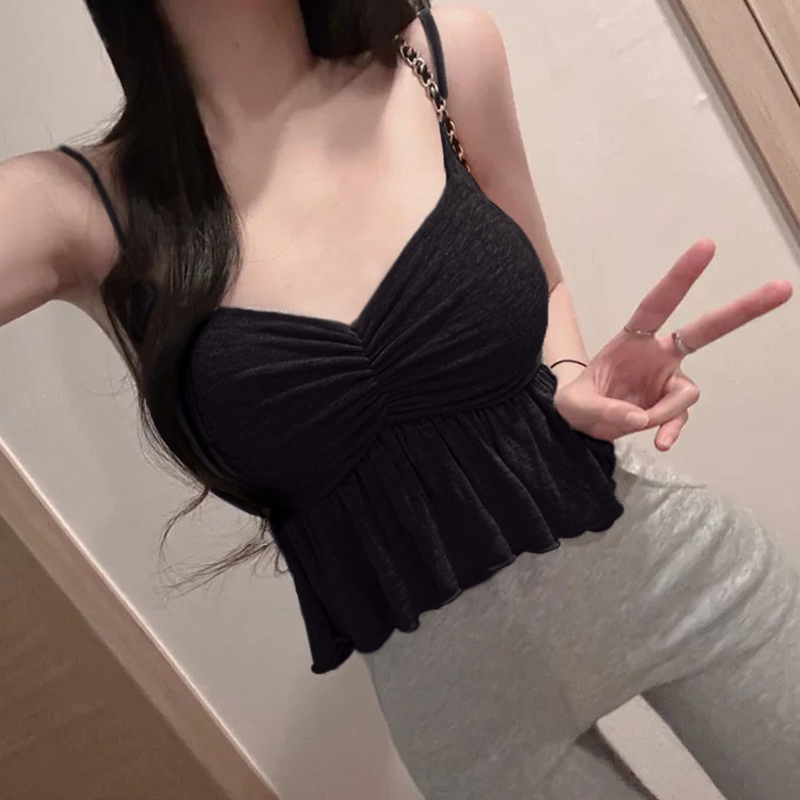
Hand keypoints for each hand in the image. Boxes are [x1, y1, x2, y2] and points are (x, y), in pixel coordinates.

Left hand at [553, 239, 792, 450]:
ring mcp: (668, 380)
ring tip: (633, 422)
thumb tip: (638, 419)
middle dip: (743, 309)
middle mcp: (657, 355)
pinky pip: (680, 417)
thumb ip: (601, 410)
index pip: (657, 304)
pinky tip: (660, 442)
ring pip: (687, 392)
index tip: (707, 246)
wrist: (582, 421)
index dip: (681, 276)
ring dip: (663, 412)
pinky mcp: (670, 405)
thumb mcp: (574, 406)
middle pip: (706, 330)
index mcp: (632, 340)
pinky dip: (671, 430)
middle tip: (783, 287)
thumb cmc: (578, 401)